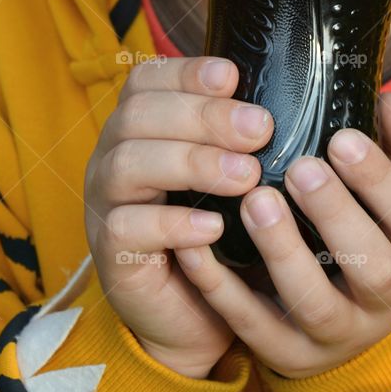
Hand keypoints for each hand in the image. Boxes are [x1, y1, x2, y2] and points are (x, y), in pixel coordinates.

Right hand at [84, 55, 272, 378]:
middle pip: (138, 116)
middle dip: (202, 117)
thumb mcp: (231, 176)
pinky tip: (215, 226)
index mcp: (139, 128)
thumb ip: (241, 138)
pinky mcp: (110, 253)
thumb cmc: (219, 234)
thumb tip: (284, 104)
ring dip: (192, 163)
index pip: (147, 81)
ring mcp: (106, 204)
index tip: (232, 77)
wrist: (194, 317)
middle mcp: (114, 158)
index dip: (186, 73)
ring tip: (247, 177)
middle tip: (260, 130)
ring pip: (128, 165)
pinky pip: (127, 228)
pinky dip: (173, 223)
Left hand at [174, 92, 390, 377]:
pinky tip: (193, 244)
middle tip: (301, 169)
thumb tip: (390, 102)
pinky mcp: (287, 354)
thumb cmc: (373, 229)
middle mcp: (385, 301)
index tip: (342, 138)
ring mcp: (336, 335)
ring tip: (255, 200)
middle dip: (337, 216)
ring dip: (283, 251)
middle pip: (372, 269)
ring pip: (314, 304)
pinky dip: (221, 289)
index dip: (382, 182)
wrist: (347, 317)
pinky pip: (252, 326)